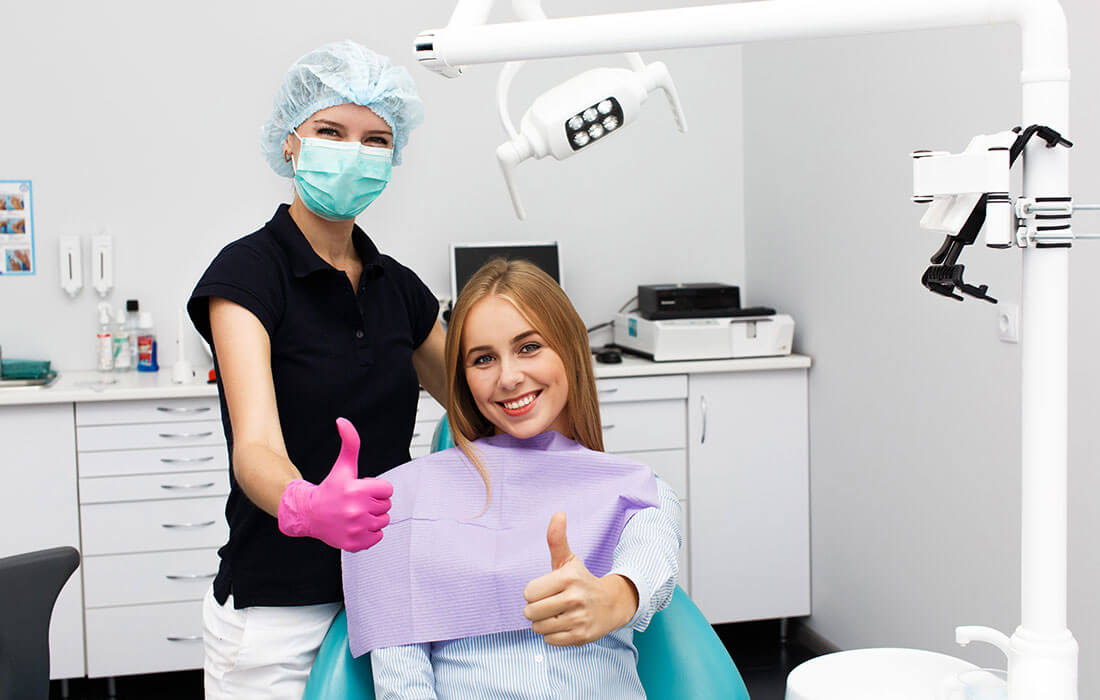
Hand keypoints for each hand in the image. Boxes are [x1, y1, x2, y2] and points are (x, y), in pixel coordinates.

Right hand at [277, 417, 392, 551]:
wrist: (310, 514)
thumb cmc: (330, 488)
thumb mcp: (343, 465)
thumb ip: (349, 442)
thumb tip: (342, 420)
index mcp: (356, 490)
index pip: (388, 489)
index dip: (377, 488)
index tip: (363, 489)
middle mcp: (356, 510)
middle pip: (386, 506)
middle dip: (375, 502)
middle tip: (357, 502)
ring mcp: (355, 529)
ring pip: (383, 521)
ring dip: (373, 517)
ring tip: (356, 513)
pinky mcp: (355, 544)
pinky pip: (378, 537)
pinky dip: (370, 533)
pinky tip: (355, 526)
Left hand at [522, 512, 638, 645]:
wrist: (612, 604)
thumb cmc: (582, 580)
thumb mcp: (569, 560)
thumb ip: (557, 539)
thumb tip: (558, 513)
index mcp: (568, 577)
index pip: (528, 592)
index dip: (534, 592)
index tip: (547, 590)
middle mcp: (575, 598)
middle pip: (531, 612)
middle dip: (536, 609)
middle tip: (550, 604)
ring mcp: (579, 619)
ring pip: (539, 628)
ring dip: (543, 623)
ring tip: (557, 615)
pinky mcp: (582, 636)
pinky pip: (550, 640)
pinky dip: (553, 635)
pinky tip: (565, 625)